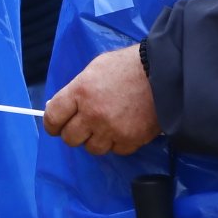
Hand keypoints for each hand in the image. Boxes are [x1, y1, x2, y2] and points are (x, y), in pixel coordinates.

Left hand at [44, 45, 159, 155]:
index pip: (52, 118)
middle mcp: (93, 113)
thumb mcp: (94, 69)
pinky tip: (123, 128)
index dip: (52, 124)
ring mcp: (112, 129)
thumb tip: (60, 107)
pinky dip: (118, 143)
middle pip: (70, 138)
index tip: (56, 126)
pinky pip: (116, 151)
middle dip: (74, 133)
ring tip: (106, 126)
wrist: (164, 71)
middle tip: (83, 126)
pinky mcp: (131, 139)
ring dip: (96, 140)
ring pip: (92, 148)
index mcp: (80, 92)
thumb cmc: (127, 66)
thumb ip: (75, 90)